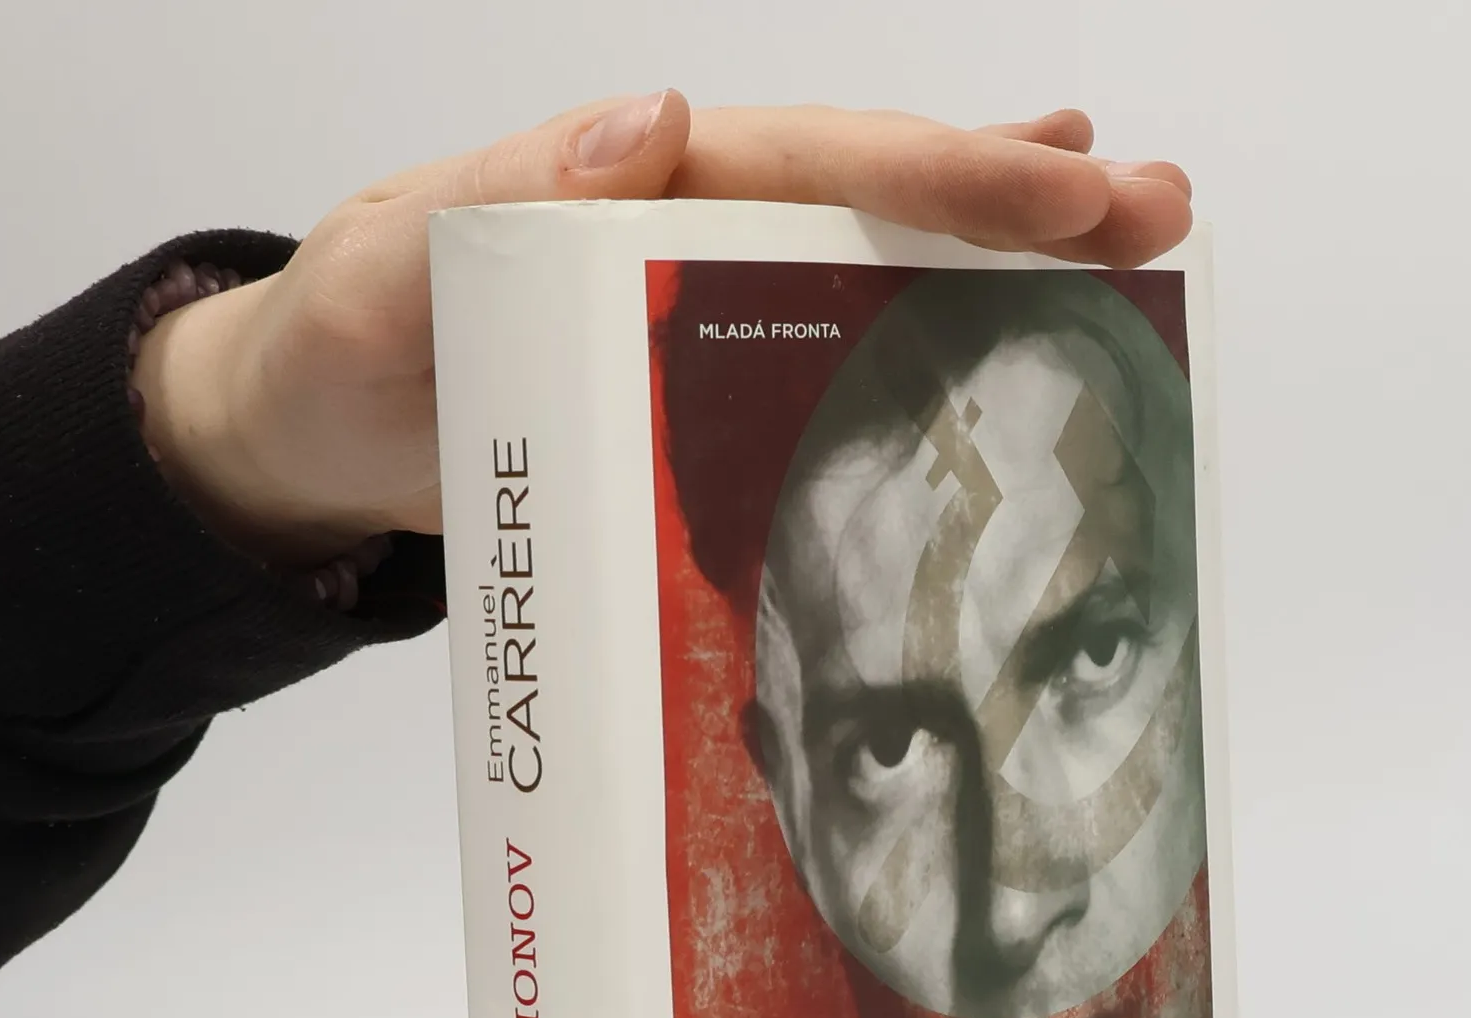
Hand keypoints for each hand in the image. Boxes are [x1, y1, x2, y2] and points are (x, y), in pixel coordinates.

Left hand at [132, 94, 1192, 567]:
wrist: (312, 443)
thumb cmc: (344, 345)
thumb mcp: (392, 260)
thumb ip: (501, 194)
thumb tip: (654, 121)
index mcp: (640, 186)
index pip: (813, 160)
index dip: (941, 169)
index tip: (1064, 180)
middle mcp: (695, 234)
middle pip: (878, 200)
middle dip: (1021, 199)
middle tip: (1158, 209)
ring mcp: (707, 317)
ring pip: (876, 269)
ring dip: (1003, 261)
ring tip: (1132, 249)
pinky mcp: (701, 401)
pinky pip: (825, 364)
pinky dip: (917, 343)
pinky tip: (1000, 336)